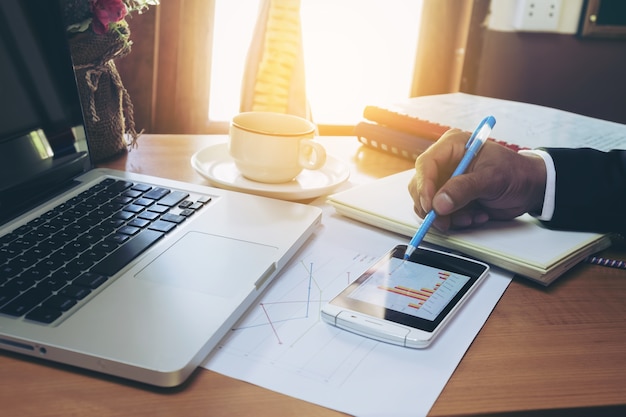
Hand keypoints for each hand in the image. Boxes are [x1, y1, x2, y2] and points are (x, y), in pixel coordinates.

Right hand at [408, 129, 546, 229]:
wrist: (530, 189)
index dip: (424, 186)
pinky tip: (477, 216)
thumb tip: (439, 204)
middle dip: (433, 206)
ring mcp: (447, 182)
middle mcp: (446, 163)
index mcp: (453, 147)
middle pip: (421, 186)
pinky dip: (457, 220)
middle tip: (445, 221)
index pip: (426, 165)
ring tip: (472, 216)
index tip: (430, 205)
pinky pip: (441, 214)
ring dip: (448, 216)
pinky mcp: (451, 199)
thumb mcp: (491, 179)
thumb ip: (463, 190)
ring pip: (429, 204)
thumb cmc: (516, 174)